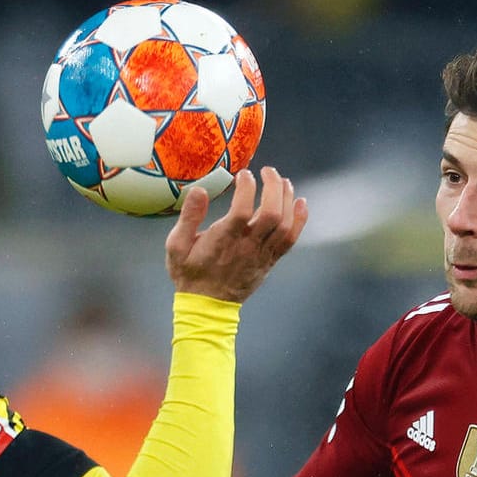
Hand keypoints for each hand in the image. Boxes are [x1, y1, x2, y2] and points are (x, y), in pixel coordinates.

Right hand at [165, 166, 307, 303]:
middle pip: (271, 213)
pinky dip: (299, 220)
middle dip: (273, 187)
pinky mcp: (270, 261)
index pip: (242, 209)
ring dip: (287, 199)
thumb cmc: (189, 273)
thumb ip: (188, 217)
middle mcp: (247, 246)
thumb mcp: (177, 246)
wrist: (207, 305)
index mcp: (224, 240)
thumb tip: (199, 190)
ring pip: (284, 224)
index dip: (247, 187)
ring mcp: (261, 254)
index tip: (244, 174)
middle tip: (268, 170)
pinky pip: (291, 240)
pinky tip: (300, 203)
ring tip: (283, 181)